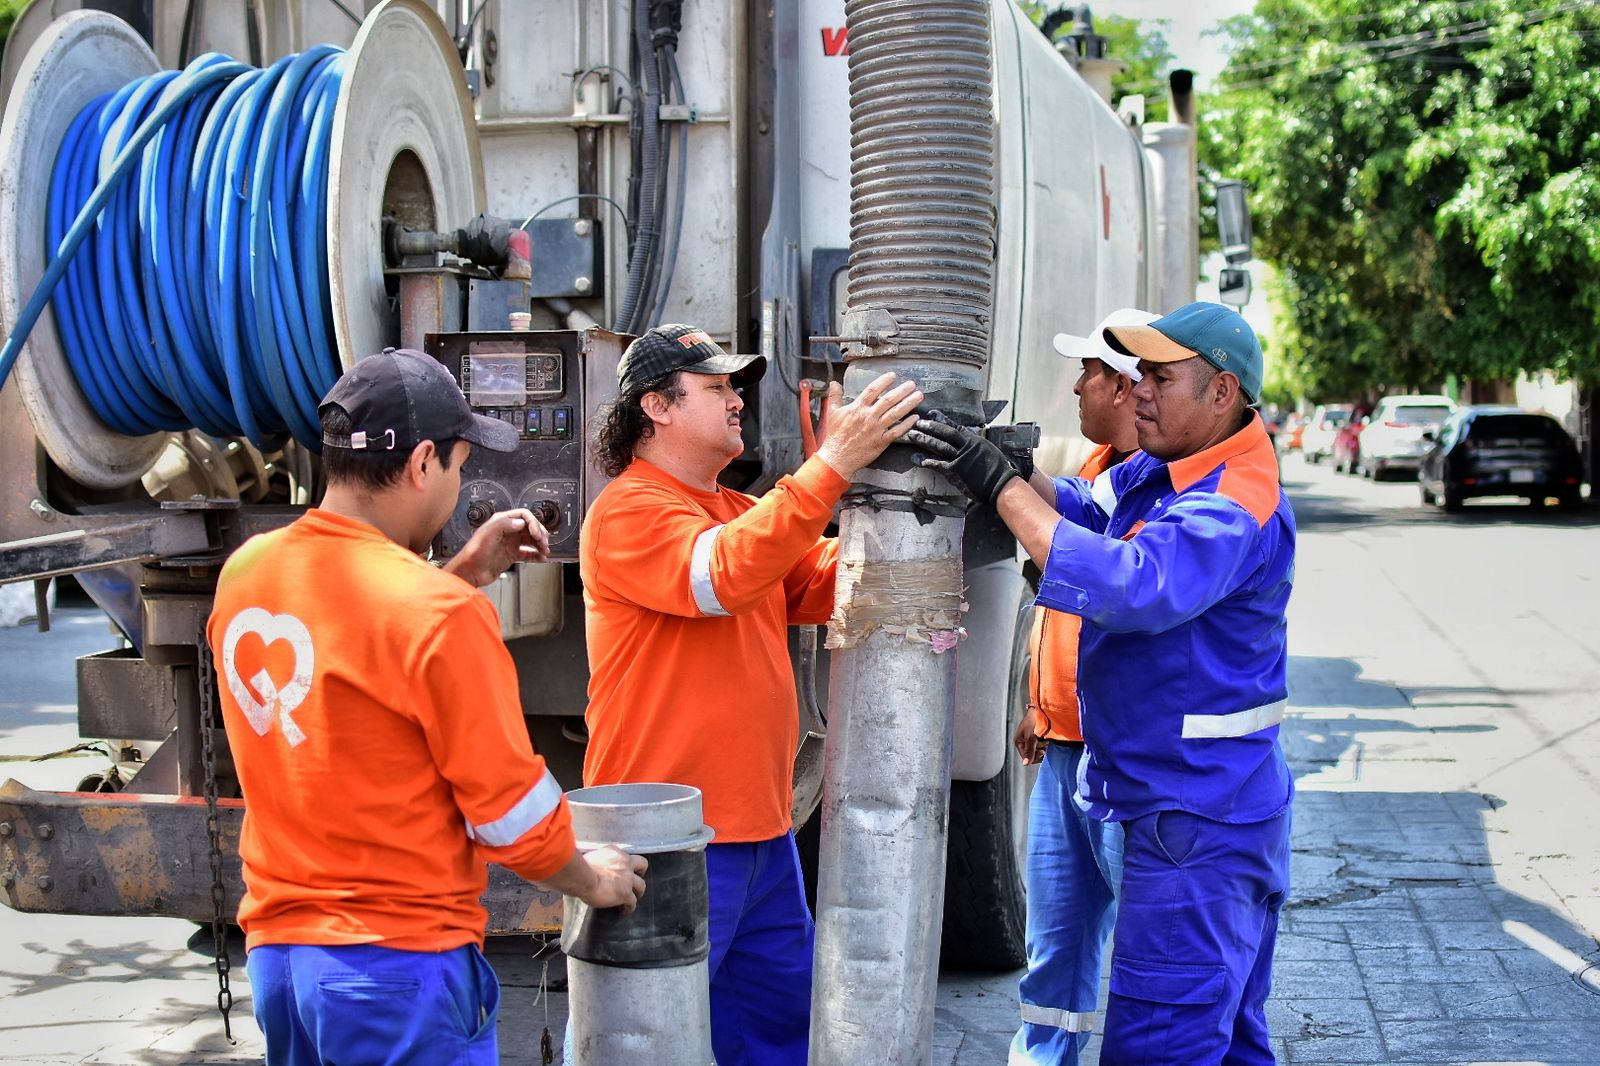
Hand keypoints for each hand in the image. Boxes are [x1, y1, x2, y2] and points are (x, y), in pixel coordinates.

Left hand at [443, 508, 550, 586]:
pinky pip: (528, 552)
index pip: (523, 516)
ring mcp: (510, 543)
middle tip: (544, 543)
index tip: (537, 534)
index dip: (533, 523)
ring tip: (545, 551)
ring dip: (540, 544)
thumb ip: (503, 524)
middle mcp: (507, 531)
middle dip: (540, 533)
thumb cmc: (474, 553)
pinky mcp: (511, 555)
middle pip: (530, 527)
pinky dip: (536, 555)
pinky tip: (541, 558)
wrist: (470, 572)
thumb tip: (520, 522)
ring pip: (531, 539)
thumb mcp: (487, 534)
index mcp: (501, 522)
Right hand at [576, 845, 647, 913]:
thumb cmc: (580, 868)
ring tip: (634, 896)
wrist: (582, 878)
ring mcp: (628, 879)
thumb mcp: (590, 858)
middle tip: (635, 878)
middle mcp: (625, 863)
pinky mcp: (626, 894)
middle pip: (642, 864)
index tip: (620, 868)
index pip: (624, 856)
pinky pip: (632, 902)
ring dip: (638, 891)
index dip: (624, 863)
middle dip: (640, 872)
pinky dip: (630, 907)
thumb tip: (592, 868)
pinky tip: (626, 910)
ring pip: (641, 885)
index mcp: (614, 852)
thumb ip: (596, 861)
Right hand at [813, 372, 924, 479]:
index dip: (884, 381)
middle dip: (902, 390)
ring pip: (895, 414)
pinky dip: (907, 424)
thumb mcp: (832, 412)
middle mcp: (868, 417)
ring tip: (918, 396)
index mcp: (857, 408)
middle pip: (888, 400)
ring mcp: (876, 430)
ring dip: (908, 404)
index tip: (893, 376)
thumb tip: (834, 383)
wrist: (837, 458)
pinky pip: (896, 432)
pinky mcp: (881, 442)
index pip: (872, 390)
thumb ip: (834, 396)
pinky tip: (915, 418)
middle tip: (912, 384)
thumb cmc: (835, 436)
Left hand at [904, 417, 1018, 504]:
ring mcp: (960, 458)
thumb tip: (969, 441)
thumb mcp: (987, 451)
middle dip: (930, 427)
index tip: (931, 414)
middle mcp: (966, 446)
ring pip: (939, 446)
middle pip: (945, 433)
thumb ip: (975, 446)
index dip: (942, 420)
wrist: (1001, 484)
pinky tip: (917, 459)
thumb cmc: (997, 470)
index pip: (955, 427)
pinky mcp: (956, 471)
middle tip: (917, 422)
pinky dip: (927, 461)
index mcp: (974, 440)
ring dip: (924, 440)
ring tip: (912, 436)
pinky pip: (938, 464)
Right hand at [1013, 707, 1045, 765]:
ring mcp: (1030, 738)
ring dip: (1043, 748)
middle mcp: (1023, 741)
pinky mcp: (1037, 735)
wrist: (1042, 708)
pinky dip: (1045, 744)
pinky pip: (1041, 745)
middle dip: (1039, 752)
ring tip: (1047, 742)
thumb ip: (1029, 752)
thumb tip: (1025, 764)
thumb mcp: (1031, 738)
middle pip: (1032, 754)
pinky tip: (1048, 740)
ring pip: (1037, 750)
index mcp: (1018, 741)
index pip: (1026, 757)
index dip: (1035, 757)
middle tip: (1046, 748)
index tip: (1043, 752)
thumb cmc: (1034, 722)